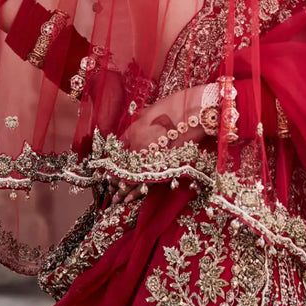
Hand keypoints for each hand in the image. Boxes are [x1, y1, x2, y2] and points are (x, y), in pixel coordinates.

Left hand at [110, 88, 206, 204]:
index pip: (117, 148)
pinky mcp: (164, 167)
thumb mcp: (152, 109)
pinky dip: (136, 192)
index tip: (108, 167)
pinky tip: (128, 198)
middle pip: (121, 166)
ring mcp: (151, 158)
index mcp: (134, 130)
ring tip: (114, 199)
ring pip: (130, 178)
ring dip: (122, 189)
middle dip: (114, 178)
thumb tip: (137, 123)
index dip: (112, 159)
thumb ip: (141, 120)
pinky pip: (146, 183)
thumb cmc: (176, 106)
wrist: (197, 114)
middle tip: (108, 187)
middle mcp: (138, 146)